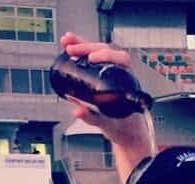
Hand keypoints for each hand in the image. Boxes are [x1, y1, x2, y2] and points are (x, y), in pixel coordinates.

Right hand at [59, 32, 151, 147]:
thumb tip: (76, 111)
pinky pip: (92, 58)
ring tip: (66, 42)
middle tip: (71, 51)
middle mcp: (121, 74)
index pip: (121, 60)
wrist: (126, 132)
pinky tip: (68, 44)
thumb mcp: (107, 123)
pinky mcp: (102, 74)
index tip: (92, 58)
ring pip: (98, 51)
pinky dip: (80, 49)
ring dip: (82, 44)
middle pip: (106, 51)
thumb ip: (92, 118)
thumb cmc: (122, 127)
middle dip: (87, 48)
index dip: (106, 55)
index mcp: (128, 83)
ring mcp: (111, 72)